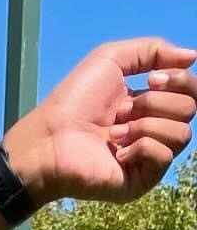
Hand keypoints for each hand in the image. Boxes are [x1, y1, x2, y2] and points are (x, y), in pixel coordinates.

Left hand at [4, 37, 195, 205]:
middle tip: (122, 111)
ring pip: (182, 134)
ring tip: (114, 132)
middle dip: (156, 103)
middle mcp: (152, 129)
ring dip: (146, 125)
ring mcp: (148, 156)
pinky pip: (165, 156)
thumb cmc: (72, 102)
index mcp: (147, 104)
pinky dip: (141, 147)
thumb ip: (152, 50)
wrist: (48, 139)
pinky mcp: (142, 179)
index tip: (151, 79)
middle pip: (190, 109)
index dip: (180, 81)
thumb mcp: (110, 60)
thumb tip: (192, 56)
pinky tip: (116, 151)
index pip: (190, 91)